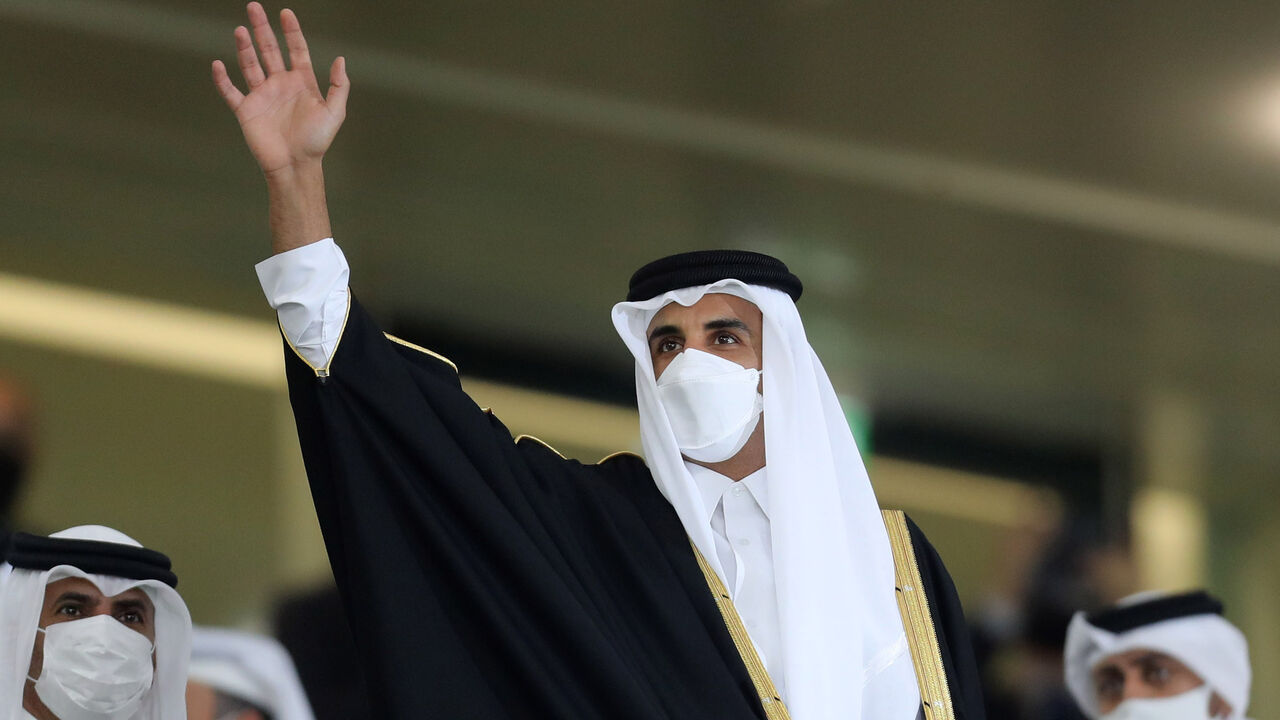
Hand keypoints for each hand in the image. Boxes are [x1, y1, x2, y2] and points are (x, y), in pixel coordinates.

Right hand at [212, 3, 348, 177]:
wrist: (295, 165)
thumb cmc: (316, 142)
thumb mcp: (335, 112)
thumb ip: (339, 86)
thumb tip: (341, 59)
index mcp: (301, 82)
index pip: (296, 50)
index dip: (291, 31)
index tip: (286, 13)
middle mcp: (280, 85)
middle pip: (269, 50)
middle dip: (262, 29)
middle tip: (254, 6)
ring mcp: (262, 96)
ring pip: (250, 64)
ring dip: (244, 47)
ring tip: (241, 29)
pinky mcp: (246, 110)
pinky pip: (231, 91)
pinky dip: (222, 79)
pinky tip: (218, 63)